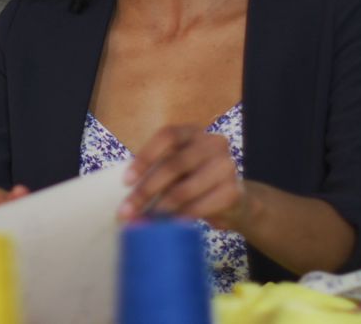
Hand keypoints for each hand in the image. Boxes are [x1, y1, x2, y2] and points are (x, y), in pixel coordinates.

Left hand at [118, 124, 248, 230]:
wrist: (234, 200)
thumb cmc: (195, 181)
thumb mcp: (176, 169)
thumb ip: (156, 172)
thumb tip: (126, 195)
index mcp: (193, 133)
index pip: (167, 136)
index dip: (145, 157)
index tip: (126, 181)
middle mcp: (212, 143)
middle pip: (174, 165)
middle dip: (146, 191)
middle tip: (127, 211)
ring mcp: (226, 165)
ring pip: (185, 189)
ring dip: (161, 208)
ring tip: (145, 221)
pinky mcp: (233, 191)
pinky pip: (200, 207)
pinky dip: (180, 218)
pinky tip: (169, 227)